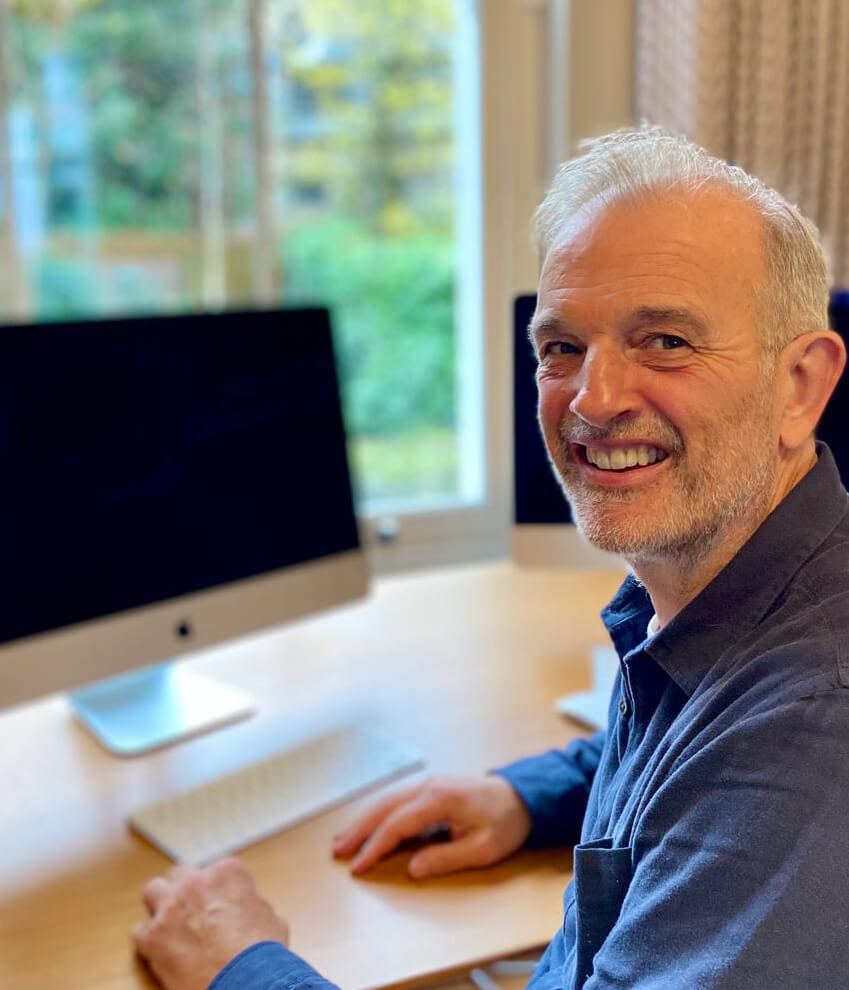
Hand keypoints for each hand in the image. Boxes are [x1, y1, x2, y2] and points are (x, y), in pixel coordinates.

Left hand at [133, 858, 288, 989]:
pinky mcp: (153, 937)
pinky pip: (139, 931)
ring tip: (168, 922)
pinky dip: (147, 940)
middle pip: (180, 874)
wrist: (246, 983)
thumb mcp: (271, 917)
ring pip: (153, 890)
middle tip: (190, 909)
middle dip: (184, 890)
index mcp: (226, 873)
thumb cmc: (261, 953)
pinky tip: (158, 949)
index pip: (214, 869)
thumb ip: (253, 904)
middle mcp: (195, 883)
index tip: (216, 902)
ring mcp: (170, 908)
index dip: (215, 888)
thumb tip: (249, 911)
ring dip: (159, 904)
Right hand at [332, 774, 531, 878]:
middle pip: (384, 807)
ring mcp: (427, 782)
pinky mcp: (429, 785)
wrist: (521, 795)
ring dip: (363, 819)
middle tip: (337, 850)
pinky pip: (396, 797)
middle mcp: (428, 785)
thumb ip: (446, 858)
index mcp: (440, 799)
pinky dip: (377, 811)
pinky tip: (366, 823)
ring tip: (342, 839)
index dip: (375, 846)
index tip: (358, 866)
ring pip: (386, 799)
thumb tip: (411, 868)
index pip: (397, 824)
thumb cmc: (504, 822)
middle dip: (359, 829)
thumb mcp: (482, 848)